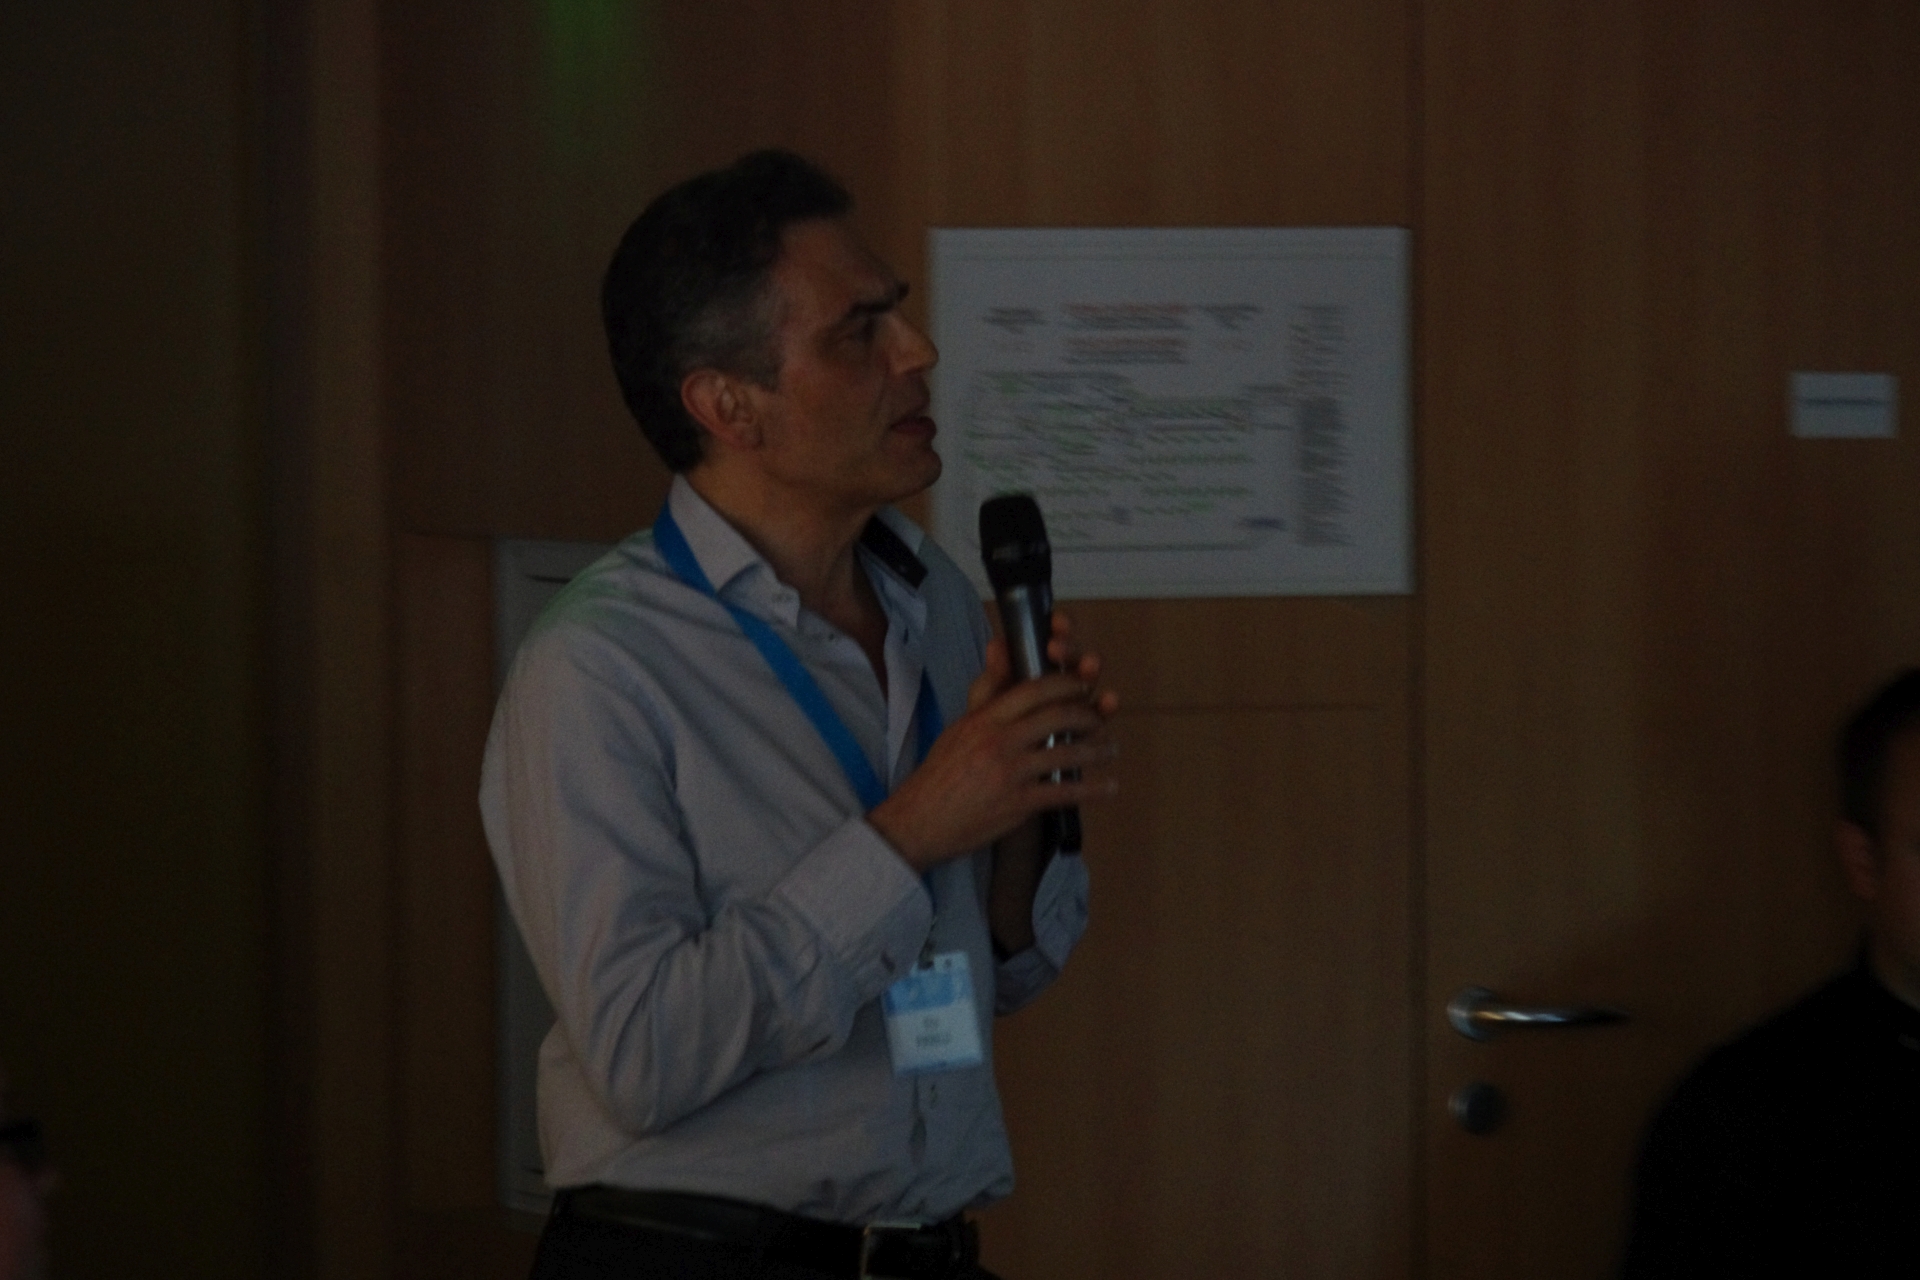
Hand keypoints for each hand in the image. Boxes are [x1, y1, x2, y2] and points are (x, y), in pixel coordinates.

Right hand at [869, 613, 1118, 872]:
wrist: (921, 819)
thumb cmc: (941, 771)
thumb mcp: (961, 725)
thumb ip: (986, 689)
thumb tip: (1000, 645)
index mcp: (985, 719)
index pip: (1033, 689)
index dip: (1066, 683)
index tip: (1083, 684)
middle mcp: (1000, 741)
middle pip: (1057, 716)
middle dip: (1088, 714)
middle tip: (1101, 716)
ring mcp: (1010, 772)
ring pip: (1067, 753)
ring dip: (1097, 750)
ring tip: (1110, 748)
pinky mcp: (1018, 804)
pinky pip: (1064, 792)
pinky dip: (1092, 789)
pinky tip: (1108, 786)